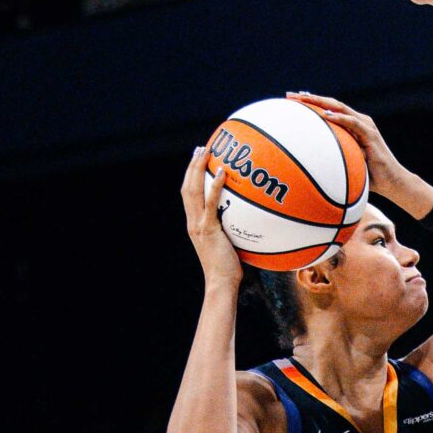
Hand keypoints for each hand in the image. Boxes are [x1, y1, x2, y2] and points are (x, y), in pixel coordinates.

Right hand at [179, 147, 240, 288]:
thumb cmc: (228, 268)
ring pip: (193, 191)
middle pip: (187, 188)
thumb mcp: (226, 243)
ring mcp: (198, 225)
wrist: (221, 282)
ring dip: (198, 169)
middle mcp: (192, 222)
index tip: (197, 161)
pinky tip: (222, 172)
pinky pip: (210, 203)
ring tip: (205, 152)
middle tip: (199, 149)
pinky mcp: (208, 229)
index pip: (188, 196)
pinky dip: (214, 186)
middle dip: (192, 166)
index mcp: (194, 224)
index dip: (190, 177)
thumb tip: (246, 217)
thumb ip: (229, 228)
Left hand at [285, 91, 429, 213]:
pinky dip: (339, 118)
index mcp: (351, 126)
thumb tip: (308, 167)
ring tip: (304, 100)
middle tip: (291, 96)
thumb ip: (332, 159)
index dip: (310, 103)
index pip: (328, 110)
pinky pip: (353, 123)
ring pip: (340, 108)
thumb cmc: (368, 177)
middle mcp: (358, 121)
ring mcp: (365, 126)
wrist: (391, 182)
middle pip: (331, 104)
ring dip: (321, 103)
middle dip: (310, 98)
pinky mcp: (371, 134)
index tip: (291, 101)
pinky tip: (326, 116)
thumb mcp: (346, 164)